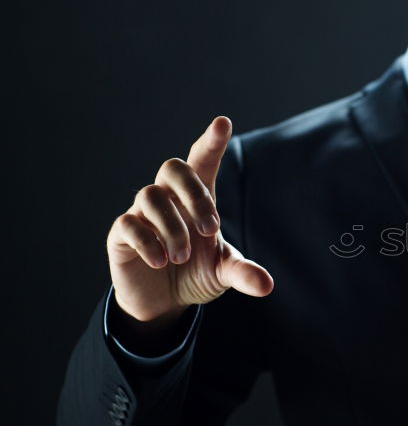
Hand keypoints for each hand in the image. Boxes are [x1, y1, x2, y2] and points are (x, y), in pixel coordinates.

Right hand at [107, 116, 273, 323]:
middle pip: (172, 168)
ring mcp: (142, 213)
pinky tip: (160, 261)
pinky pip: (129, 224)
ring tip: (182, 256)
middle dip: (194, 195)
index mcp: (198, 199)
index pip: (203, 161)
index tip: (223, 123)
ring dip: (172, 227)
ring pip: (151, 196)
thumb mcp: (223, 273)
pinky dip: (148, 242)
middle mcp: (169, 198)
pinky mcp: (122, 234)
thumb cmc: (195, 274)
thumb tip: (267, 286)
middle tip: (210, 229)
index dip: (211, 142)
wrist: (164, 302)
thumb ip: (243, 273)